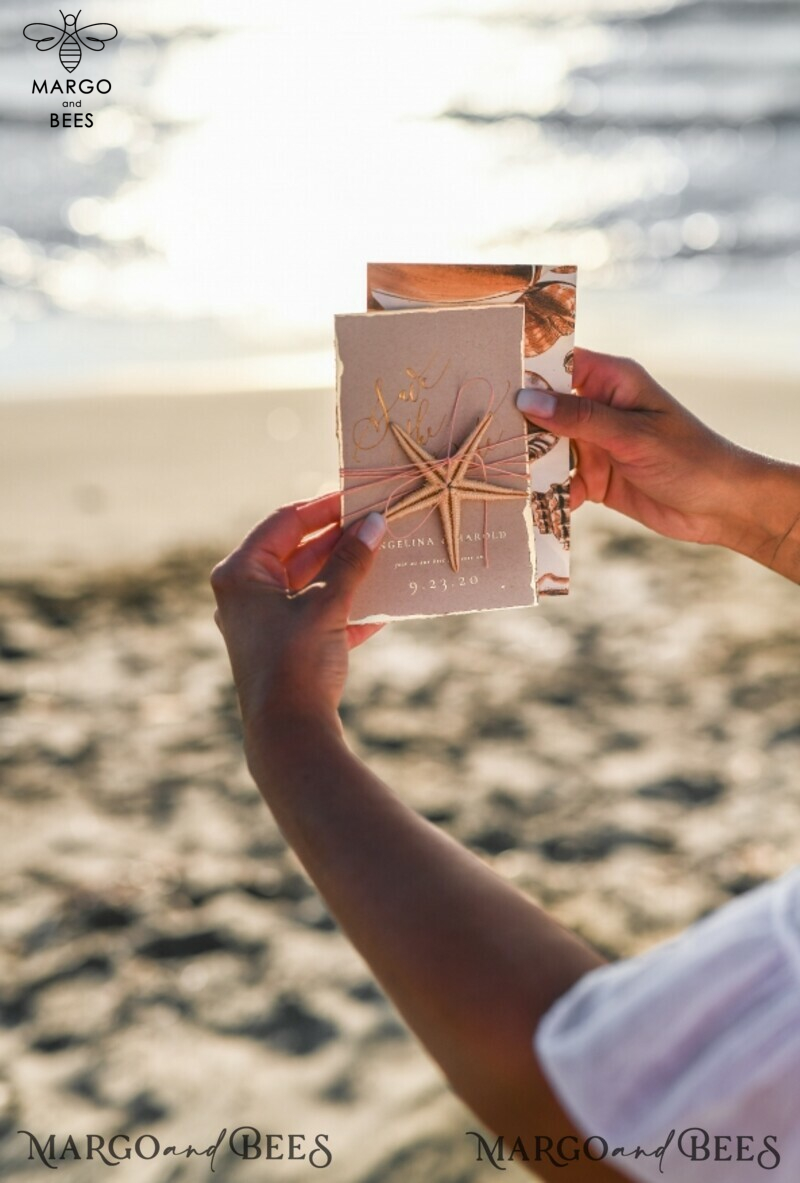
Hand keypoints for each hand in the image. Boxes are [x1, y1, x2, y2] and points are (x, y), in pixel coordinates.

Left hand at [211, 493, 385, 736]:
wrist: (289, 736)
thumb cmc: (298, 662)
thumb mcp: (328, 604)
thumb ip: (351, 561)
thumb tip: (375, 523)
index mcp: (240, 574)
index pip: (284, 521)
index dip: (324, 506)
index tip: (359, 495)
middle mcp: (244, 595)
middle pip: (297, 551)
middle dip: (339, 540)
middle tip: (377, 522)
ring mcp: (261, 624)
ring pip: (309, 584)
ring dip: (346, 573)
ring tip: (384, 556)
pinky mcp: (282, 649)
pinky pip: (315, 616)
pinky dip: (345, 609)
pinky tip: (382, 607)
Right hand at [516, 348, 799, 579]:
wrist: (722, 508)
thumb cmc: (690, 459)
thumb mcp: (632, 435)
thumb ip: (579, 418)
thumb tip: (527, 398)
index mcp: (612, 381)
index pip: (559, 363)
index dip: (525, 368)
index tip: (488, 377)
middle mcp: (599, 408)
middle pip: (545, 408)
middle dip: (519, 424)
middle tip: (481, 434)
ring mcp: (596, 443)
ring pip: (548, 447)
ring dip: (531, 462)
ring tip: (502, 474)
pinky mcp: (596, 477)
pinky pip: (560, 480)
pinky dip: (548, 491)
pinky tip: (533, 504)